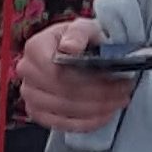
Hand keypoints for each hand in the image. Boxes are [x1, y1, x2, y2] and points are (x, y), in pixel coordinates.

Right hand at [17, 17, 137, 133]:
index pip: (59, 73)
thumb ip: (79, 33)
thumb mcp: (85, 27)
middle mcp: (27, 71)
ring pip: (65, 111)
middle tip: (124, 92)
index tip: (115, 80)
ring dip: (96, 110)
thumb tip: (69, 47)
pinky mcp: (37, 112)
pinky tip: (104, 115)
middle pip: (64, 93)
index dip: (89, 81)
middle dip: (99, 96)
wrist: (77, 51)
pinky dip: (85, 123)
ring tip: (118, 102)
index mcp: (35, 47)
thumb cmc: (81, 39)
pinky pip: (61, 124)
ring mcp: (30, 94)